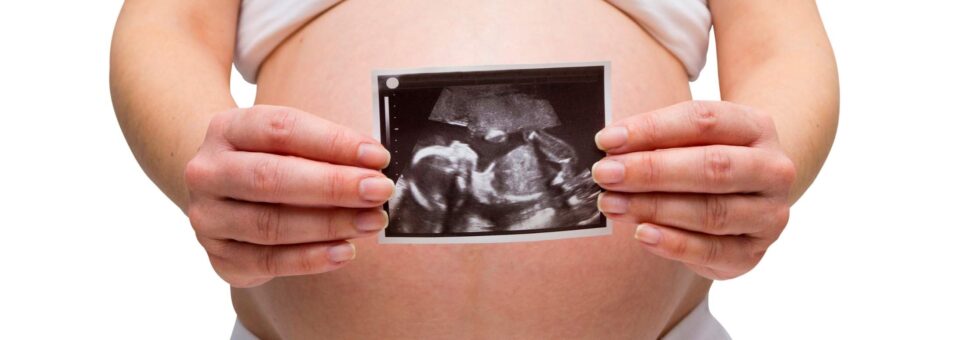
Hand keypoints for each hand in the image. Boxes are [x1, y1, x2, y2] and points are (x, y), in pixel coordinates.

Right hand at [183, 105, 393, 286]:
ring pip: (271, 224)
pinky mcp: (221, 256)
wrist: (222, 192)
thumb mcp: (288, 143)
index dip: (333, 142)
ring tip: (371, 221)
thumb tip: (374, 167)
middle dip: (334, 185)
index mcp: (227, 129)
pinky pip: (269, 261)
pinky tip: (345, 252)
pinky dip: (311, 258)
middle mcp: (209, 172)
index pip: (281, 129)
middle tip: (379, 190)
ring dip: (330, 224)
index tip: (377, 157)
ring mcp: (209, 217)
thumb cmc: (269, 161)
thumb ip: (325, 151)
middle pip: (272, 178)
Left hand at [593, 101, 795, 279]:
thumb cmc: (709, 159)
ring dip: (654, 208)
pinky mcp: (753, 252)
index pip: (704, 121)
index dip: (652, 129)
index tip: (607, 139)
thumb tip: (609, 148)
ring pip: (711, 212)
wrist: (751, 195)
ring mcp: (768, 214)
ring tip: (612, 204)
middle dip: (651, 171)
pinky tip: (642, 234)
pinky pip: (711, 250)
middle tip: (605, 174)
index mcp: (756, 128)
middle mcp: (772, 170)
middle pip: (712, 166)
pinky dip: (673, 244)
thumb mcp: (693, 140)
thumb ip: (658, 141)